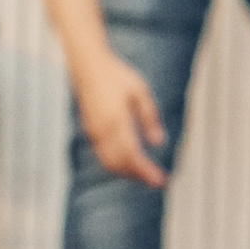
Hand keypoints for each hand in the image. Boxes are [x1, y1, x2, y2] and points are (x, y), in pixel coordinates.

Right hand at [73, 52, 168, 188]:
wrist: (88, 66)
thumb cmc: (116, 76)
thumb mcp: (140, 92)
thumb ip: (149, 118)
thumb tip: (159, 142)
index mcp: (117, 121)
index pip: (132, 155)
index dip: (146, 171)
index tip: (161, 180)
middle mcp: (103, 131)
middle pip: (121, 164)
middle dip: (139, 176)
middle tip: (158, 181)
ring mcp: (94, 132)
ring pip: (110, 163)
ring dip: (128, 173)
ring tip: (146, 176)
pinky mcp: (91, 131)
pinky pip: (103, 156)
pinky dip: (117, 165)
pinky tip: (130, 164)